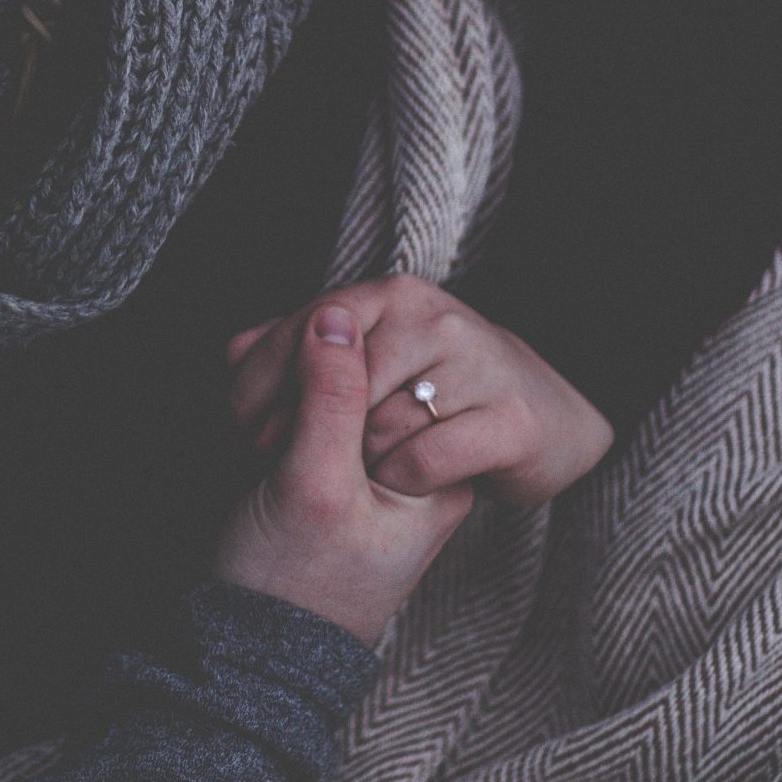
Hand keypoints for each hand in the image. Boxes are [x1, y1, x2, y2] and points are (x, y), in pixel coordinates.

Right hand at [211, 302, 474, 642]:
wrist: (245, 653)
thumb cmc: (290, 584)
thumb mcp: (315, 486)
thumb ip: (331, 398)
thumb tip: (335, 314)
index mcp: (432, 473)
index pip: (392, 371)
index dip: (327, 372)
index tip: (282, 426)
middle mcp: (406, 462)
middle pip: (359, 370)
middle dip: (294, 380)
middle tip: (257, 437)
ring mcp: (360, 464)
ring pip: (321, 381)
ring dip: (271, 389)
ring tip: (245, 445)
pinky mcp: (317, 466)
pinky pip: (297, 405)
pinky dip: (263, 402)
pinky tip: (237, 424)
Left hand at [228, 276, 612, 507]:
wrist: (551, 423)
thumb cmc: (440, 397)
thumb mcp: (366, 368)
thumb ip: (300, 356)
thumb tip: (231, 348)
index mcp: (392, 295)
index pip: (305, 326)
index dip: (259, 380)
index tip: (237, 427)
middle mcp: (435, 317)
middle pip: (335, 375)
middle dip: (290, 427)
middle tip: (270, 462)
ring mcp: (477, 366)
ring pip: (377, 420)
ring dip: (344, 461)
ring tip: (333, 476)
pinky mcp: (511, 423)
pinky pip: (425, 457)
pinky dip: (396, 480)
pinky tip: (388, 486)